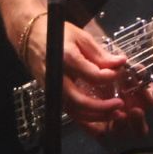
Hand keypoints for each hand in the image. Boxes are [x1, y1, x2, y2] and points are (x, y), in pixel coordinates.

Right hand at [23, 17, 152, 137]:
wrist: (32, 37)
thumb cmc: (58, 34)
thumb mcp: (81, 37)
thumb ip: (100, 54)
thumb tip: (120, 62)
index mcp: (66, 58)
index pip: (91, 74)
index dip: (109, 76)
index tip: (119, 72)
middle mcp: (57, 76)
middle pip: (80, 100)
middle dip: (102, 107)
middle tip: (120, 104)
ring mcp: (53, 88)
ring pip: (74, 111)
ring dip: (96, 116)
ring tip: (115, 114)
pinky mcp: (52, 94)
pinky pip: (69, 112)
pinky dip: (85, 119)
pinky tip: (100, 119)